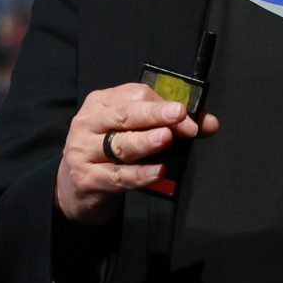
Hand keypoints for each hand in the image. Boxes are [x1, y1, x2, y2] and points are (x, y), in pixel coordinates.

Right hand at [55, 83, 218, 224]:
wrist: (74, 187)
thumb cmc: (108, 153)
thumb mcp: (131, 131)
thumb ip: (168, 125)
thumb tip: (208, 123)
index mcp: (100, 103)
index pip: (134, 95)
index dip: (162, 103)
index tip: (187, 114)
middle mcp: (88, 123)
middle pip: (124, 115)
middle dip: (154, 114)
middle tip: (179, 116)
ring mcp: (84, 152)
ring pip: (119, 145)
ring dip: (145, 141)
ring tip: (166, 139)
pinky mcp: (87, 178)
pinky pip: (118, 176)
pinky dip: (140, 174)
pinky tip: (158, 171)